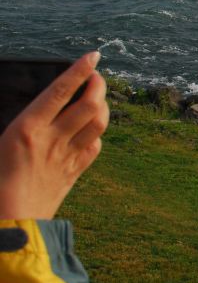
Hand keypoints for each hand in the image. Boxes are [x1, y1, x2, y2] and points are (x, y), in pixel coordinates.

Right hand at [0, 52, 108, 218]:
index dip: (79, 71)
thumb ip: (18, 125)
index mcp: (26, 129)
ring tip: (97, 98)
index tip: (92, 57)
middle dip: (98, 86)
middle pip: (89, 105)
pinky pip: (94, 147)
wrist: (6, 226)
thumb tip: (36, 109)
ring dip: (103, 107)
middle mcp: (52, 140)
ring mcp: (66, 157)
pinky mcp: (73, 173)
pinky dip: (97, 133)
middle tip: (97, 76)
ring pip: (98, 124)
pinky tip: (92, 129)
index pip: (60, 91)